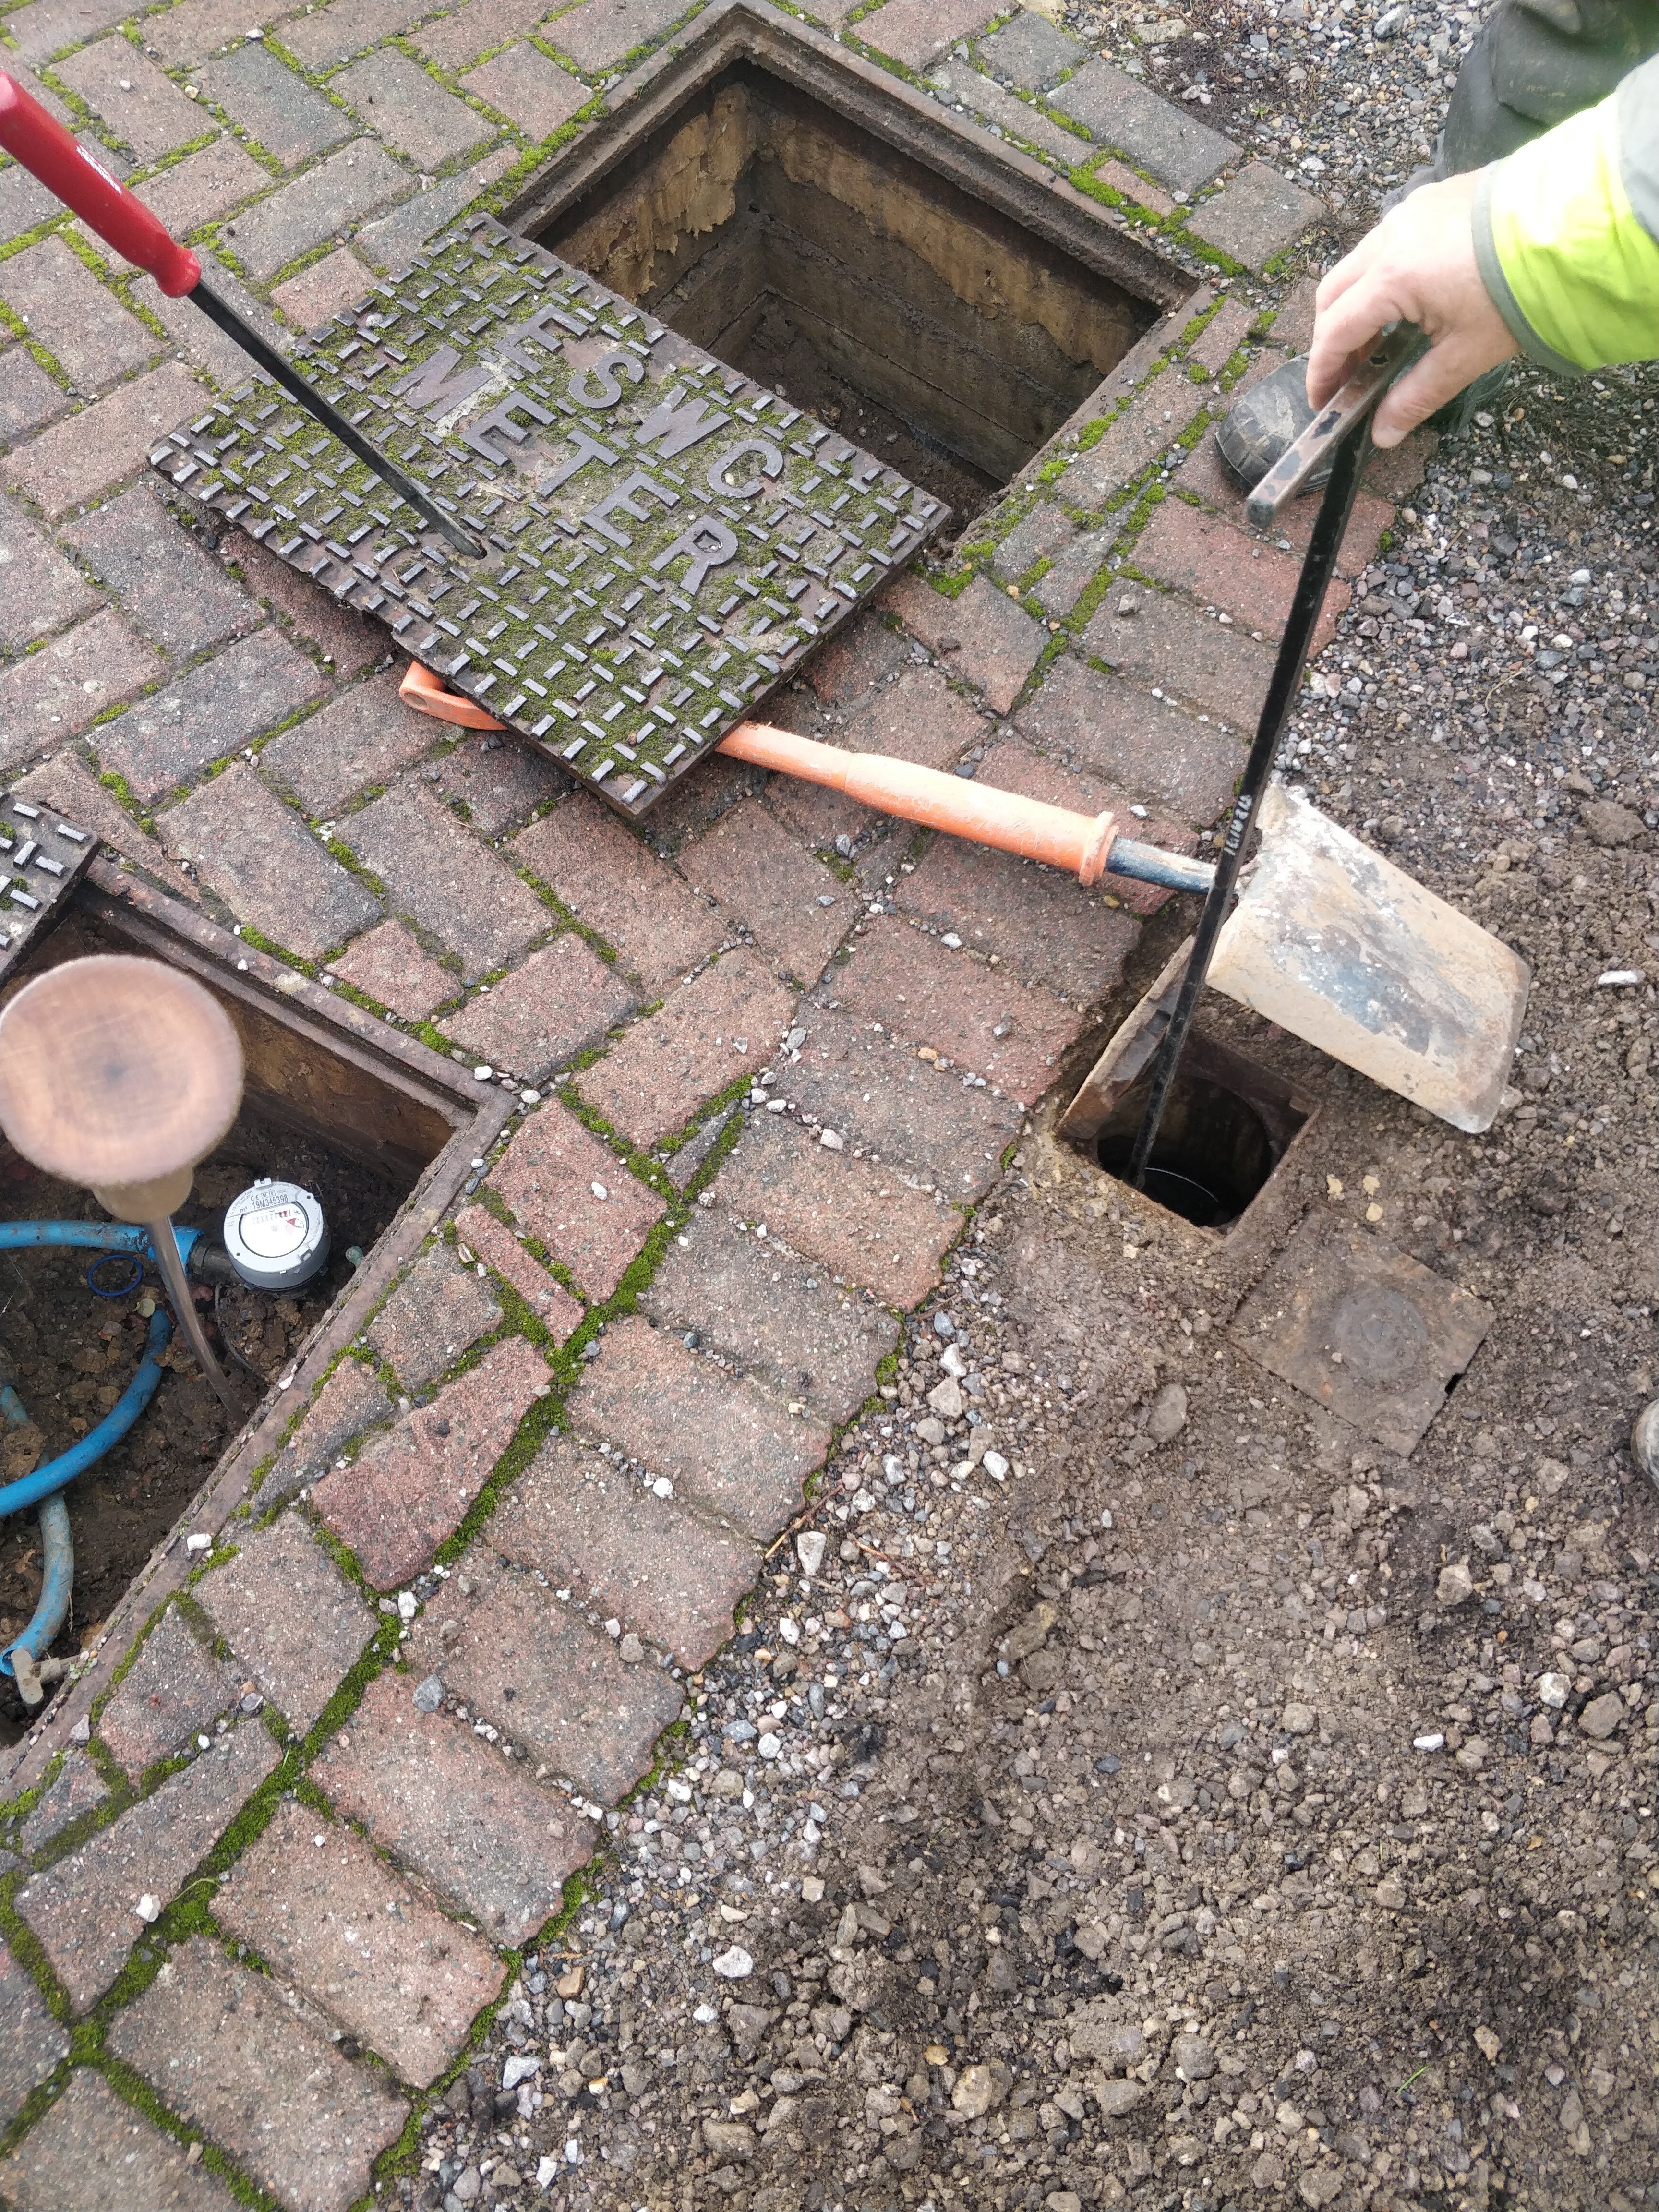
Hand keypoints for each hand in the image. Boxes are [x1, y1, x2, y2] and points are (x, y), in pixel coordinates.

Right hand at [1307, 171, 1518, 446]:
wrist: (1571, 221)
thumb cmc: (1519, 289)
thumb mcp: (1467, 354)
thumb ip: (1417, 395)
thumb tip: (1384, 435)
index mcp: (1392, 279)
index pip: (1335, 333)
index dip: (1322, 372)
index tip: (1323, 400)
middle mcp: (1389, 238)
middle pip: (1332, 294)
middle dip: (1332, 338)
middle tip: (1347, 375)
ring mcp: (1409, 212)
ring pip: (1356, 265)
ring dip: (1354, 304)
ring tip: (1378, 341)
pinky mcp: (1432, 199)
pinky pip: (1387, 240)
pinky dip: (1381, 275)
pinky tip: (1407, 300)